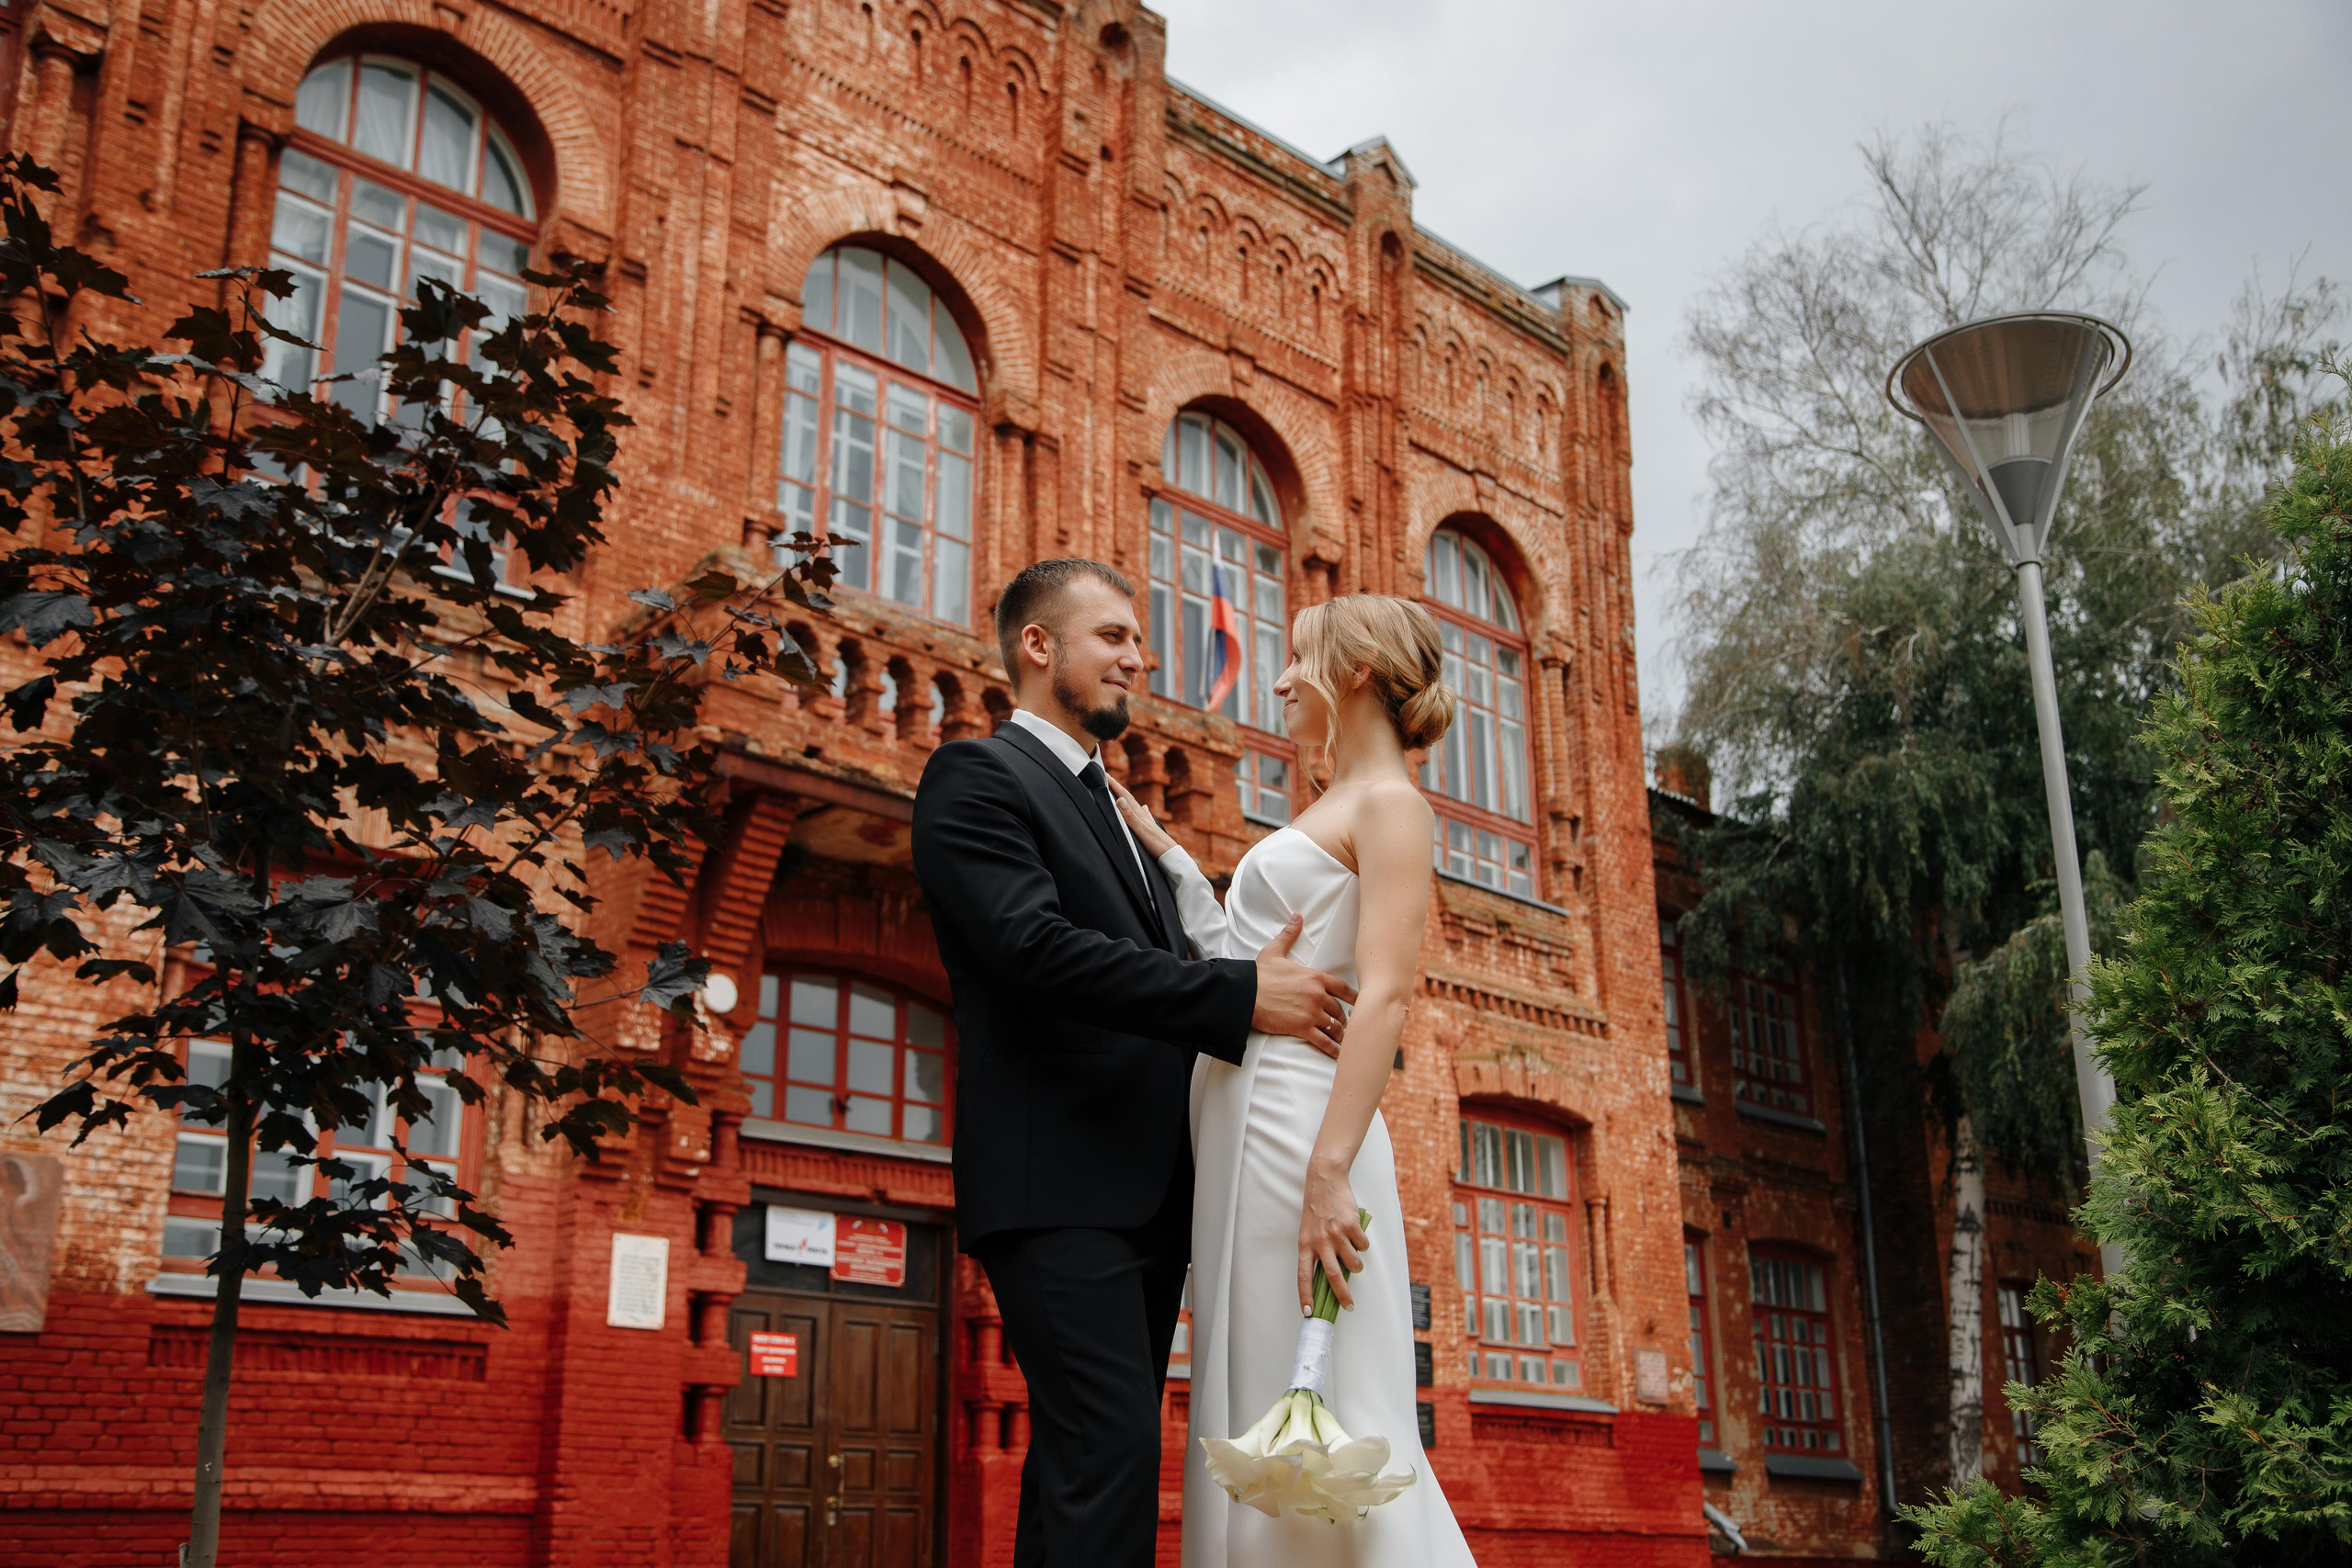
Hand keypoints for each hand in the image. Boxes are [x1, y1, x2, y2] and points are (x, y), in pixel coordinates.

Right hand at [1106, 775, 1175, 858]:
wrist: (1171, 855)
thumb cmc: (1155, 844)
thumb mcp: (1140, 830)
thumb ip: (1130, 816)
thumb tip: (1120, 799)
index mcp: (1139, 815)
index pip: (1125, 797)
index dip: (1115, 786)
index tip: (1105, 775)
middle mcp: (1143, 815)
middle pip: (1129, 799)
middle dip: (1119, 788)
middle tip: (1109, 779)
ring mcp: (1147, 821)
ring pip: (1135, 806)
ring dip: (1127, 798)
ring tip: (1121, 792)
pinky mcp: (1151, 828)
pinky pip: (1143, 815)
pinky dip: (1140, 810)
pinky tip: (1144, 808)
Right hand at [1251, 913, 1355, 1058]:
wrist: (1243, 993)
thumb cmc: (1258, 974)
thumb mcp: (1275, 951)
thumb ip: (1290, 934)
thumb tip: (1297, 916)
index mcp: (1315, 977)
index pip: (1344, 989)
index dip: (1354, 999)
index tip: (1359, 1004)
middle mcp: (1318, 995)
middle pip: (1340, 1010)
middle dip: (1344, 1018)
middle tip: (1346, 1025)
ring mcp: (1311, 1013)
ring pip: (1335, 1026)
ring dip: (1341, 1034)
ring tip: (1344, 1040)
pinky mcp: (1302, 1028)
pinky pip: (1324, 1042)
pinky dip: (1334, 1050)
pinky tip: (1339, 1055)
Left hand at [1298, 1160, 1368, 1312]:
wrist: (1325, 1180)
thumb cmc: (1316, 1208)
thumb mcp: (1309, 1231)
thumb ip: (1316, 1251)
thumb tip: (1330, 1276)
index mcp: (1305, 1245)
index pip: (1303, 1276)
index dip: (1305, 1296)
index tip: (1308, 1313)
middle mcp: (1320, 1242)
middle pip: (1332, 1277)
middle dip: (1342, 1295)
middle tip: (1348, 1306)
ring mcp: (1336, 1234)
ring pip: (1353, 1263)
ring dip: (1357, 1265)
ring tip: (1354, 1257)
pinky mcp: (1351, 1226)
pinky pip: (1363, 1246)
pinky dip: (1363, 1244)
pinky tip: (1356, 1234)